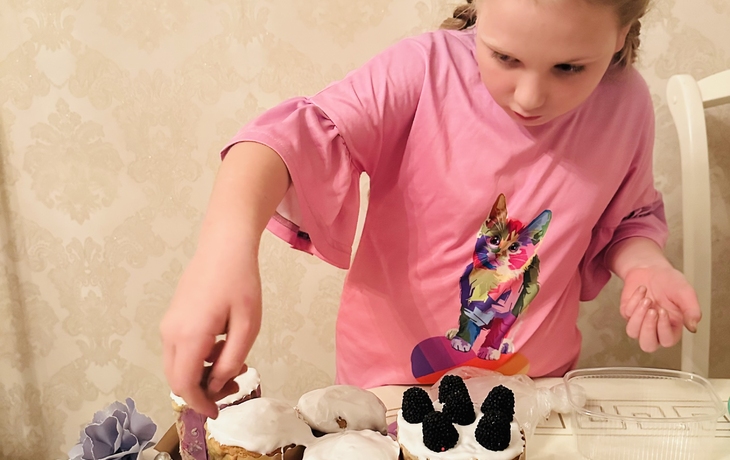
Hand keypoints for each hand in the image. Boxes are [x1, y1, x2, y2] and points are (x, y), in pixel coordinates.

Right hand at [160, 246, 261, 418]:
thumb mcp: (247, 326)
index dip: (199, 404)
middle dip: (203, 390)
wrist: (224, 246)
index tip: (217, 412)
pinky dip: (198, 358)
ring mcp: (169, 323)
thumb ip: (231, 360)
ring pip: (177, 364)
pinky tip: (222, 347)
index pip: (184, 384)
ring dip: (202, 373)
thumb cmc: (240, 282)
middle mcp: (171, 332)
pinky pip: (179, 349)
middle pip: (177, 378)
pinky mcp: (173, 317)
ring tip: (235, 363)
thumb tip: (216, 385)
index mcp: (189, 336)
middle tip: (235, 385)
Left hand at [620, 265, 700, 351]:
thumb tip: (693, 328)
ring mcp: (639, 321)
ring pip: (633, 332)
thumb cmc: (670, 282)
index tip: (664, 311)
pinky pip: (626, 314)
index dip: (663, 329)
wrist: (651, 268)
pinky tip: (642, 290)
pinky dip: (634, 300)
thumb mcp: (685, 293)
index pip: (667, 341)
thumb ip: (691, 310)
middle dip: (648, 329)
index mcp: (672, 327)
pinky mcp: (627, 312)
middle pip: (647, 345)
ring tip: (647, 299)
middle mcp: (655, 327)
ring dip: (638, 315)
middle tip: (652, 311)